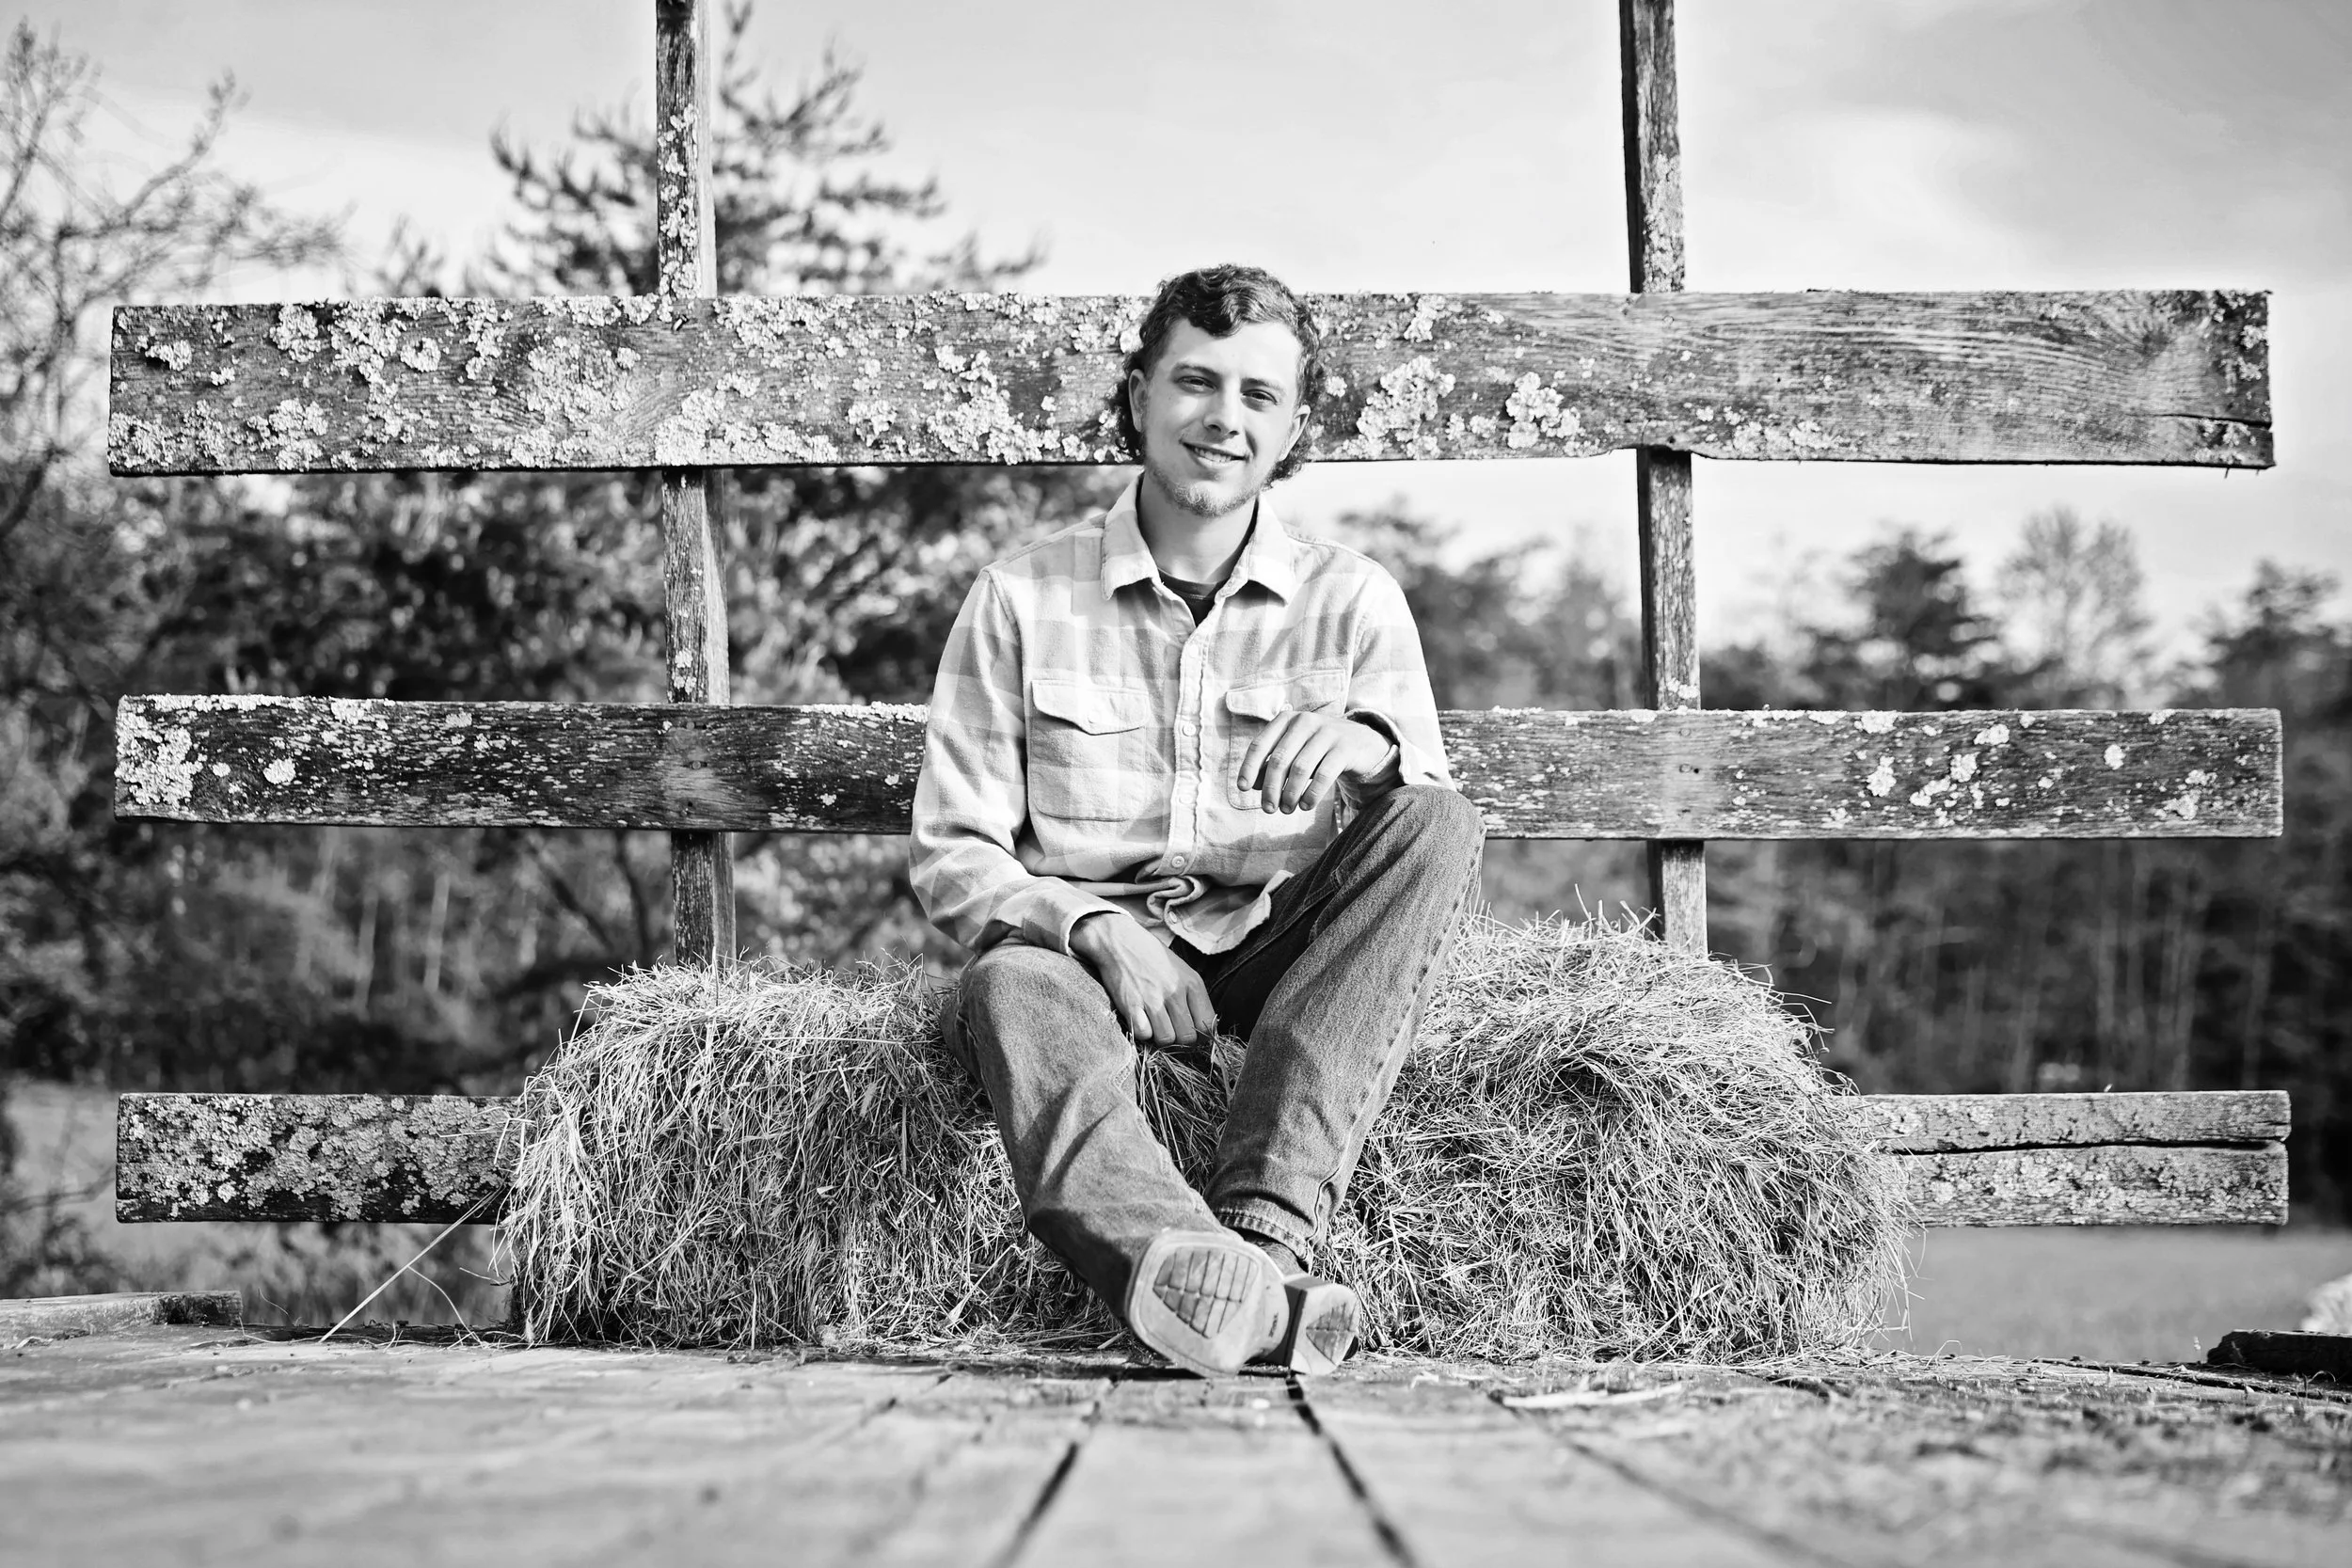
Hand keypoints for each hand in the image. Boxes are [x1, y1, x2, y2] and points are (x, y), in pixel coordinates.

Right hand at [1070, 911, 1216, 1045]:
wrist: (1119, 941)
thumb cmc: (1152, 957)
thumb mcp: (1182, 970)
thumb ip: (1193, 997)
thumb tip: (1202, 1028)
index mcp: (1192, 983)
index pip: (1207, 1024)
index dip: (1200, 1034)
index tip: (1189, 1031)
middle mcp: (1176, 992)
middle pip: (1188, 1037)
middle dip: (1179, 1038)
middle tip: (1169, 1028)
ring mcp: (1153, 1000)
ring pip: (1167, 1039)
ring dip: (1159, 1036)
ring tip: (1153, 1023)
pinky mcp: (1131, 1006)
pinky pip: (1144, 1035)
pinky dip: (1142, 1032)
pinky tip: (1140, 1019)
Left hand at [1236, 711, 1394, 813]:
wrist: (1362, 744)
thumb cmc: (1319, 752)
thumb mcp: (1294, 754)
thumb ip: (1272, 766)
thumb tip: (1252, 785)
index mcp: (1287, 720)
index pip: (1260, 744)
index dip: (1249, 767)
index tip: (1243, 788)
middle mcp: (1305, 721)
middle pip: (1279, 759)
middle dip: (1271, 788)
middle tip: (1268, 809)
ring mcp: (1327, 732)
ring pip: (1300, 768)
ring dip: (1290, 794)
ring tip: (1287, 810)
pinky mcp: (1345, 747)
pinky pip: (1324, 774)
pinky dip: (1312, 794)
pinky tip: (1306, 806)